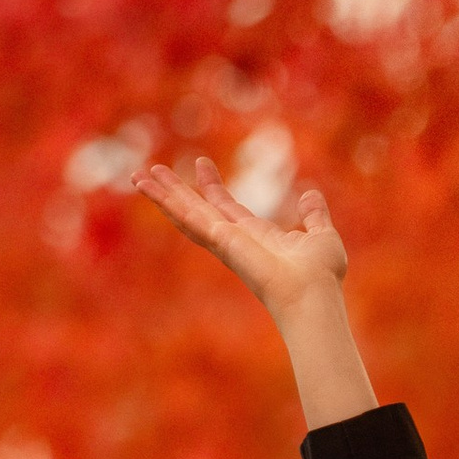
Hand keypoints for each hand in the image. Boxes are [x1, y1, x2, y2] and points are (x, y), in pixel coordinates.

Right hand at [132, 155, 378, 430]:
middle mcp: (235, 240)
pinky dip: (167, 201)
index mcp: (256, 237)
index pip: (227, 208)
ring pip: (185, 213)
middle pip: (198, 210)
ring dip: (161, 195)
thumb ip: (314, 216)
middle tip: (152, 171)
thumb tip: (310, 195)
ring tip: (137, 176)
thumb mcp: (321, 235)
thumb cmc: (321, 276)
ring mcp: (224, 242)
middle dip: (176, 191)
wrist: (314, 295)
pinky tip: (148, 188)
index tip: (202, 163)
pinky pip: (189, 217)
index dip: (212, 187)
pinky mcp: (220, 241)